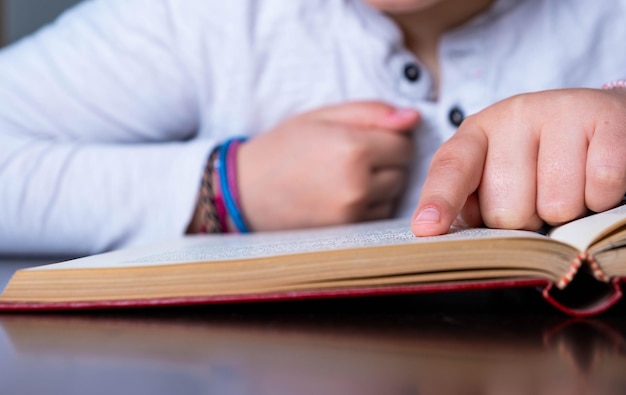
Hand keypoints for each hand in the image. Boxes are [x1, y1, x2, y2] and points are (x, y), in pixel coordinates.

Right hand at [237, 101, 418, 230]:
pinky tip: (342, 196)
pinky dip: (370, 205)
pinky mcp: (348, 233)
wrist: (244, 192)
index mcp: (352, 148)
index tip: (366, 139)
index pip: (404, 144)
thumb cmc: (282, 148)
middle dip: (386, 162)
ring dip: (380, 185)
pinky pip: (379, 215)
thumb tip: (413, 117)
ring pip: (394, 195)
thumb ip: (371, 112)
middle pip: (403, 171)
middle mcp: (357, 184)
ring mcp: (353, 213)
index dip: (389, 138)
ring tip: (344, 178)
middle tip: (351, 158)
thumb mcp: (322, 117)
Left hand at [412, 88, 625, 235]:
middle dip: (526, 219)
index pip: (451, 168)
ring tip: (570, 184)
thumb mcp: (496, 174)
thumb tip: (440, 236)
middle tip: (539, 195)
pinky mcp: (603, 116)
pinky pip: (600, 187)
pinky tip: (594, 178)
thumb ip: (469, 204)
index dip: (439, 200)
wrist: (601, 121)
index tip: (427, 228)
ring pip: (556, 206)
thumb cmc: (540, 160)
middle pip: (507, 210)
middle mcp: (512, 115)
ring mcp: (558, 110)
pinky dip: (602, 198)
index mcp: (476, 133)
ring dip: (567, 212)